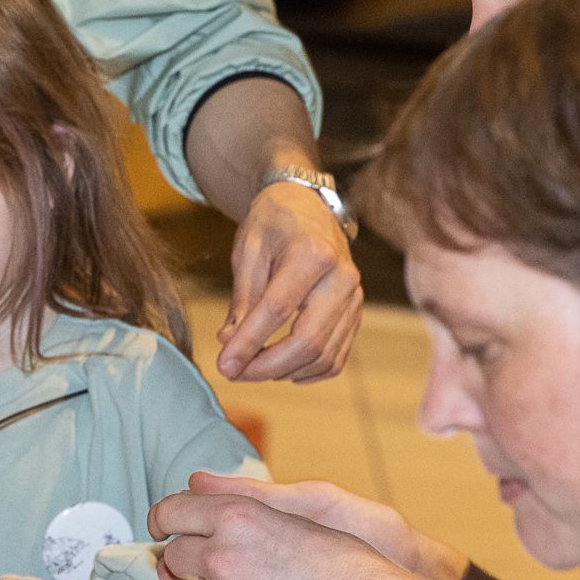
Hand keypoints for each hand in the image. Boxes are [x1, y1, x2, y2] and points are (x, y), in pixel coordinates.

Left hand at [177, 473, 464, 579]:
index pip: (173, 511)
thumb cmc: (349, 566)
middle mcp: (223, 554)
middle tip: (225, 573)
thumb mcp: (300, 513)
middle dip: (191, 564)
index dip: (164, 520)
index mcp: (238, 516)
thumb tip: (194, 483)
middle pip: (175, 556)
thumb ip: (241, 498)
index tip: (163, 529)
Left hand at [214, 181, 362, 382]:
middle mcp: (341, 278)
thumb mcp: (248, 250)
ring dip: (284, 371)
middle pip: (309, 341)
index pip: (278, 310)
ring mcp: (354, 299)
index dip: (249, 343)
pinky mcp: (355, 314)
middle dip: (267, 366)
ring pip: (324, 356)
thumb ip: (242, 298)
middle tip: (234, 372)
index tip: (224, 365)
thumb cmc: (274, 224)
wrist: (307, 207)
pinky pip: (336, 357)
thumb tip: (229, 342)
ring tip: (252, 367)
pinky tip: (281, 366)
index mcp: (312, 255)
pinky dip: (308, 371)